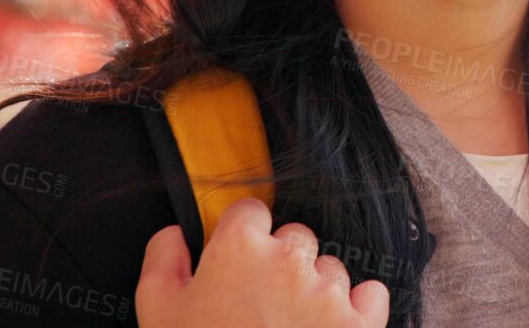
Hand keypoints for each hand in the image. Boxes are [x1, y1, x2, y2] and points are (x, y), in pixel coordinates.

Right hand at [137, 197, 389, 327]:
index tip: (238, 260)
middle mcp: (290, 259)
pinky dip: (356, 309)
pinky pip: (370, 295)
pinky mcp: (360, 322)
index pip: (248, 212)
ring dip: (315, 290)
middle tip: (260, 305)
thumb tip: (176, 234)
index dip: (241, 236)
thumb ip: (163, 262)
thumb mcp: (158, 312)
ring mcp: (329, 290)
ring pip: (329, 269)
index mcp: (240, 248)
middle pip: (294, 238)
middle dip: (280, 264)